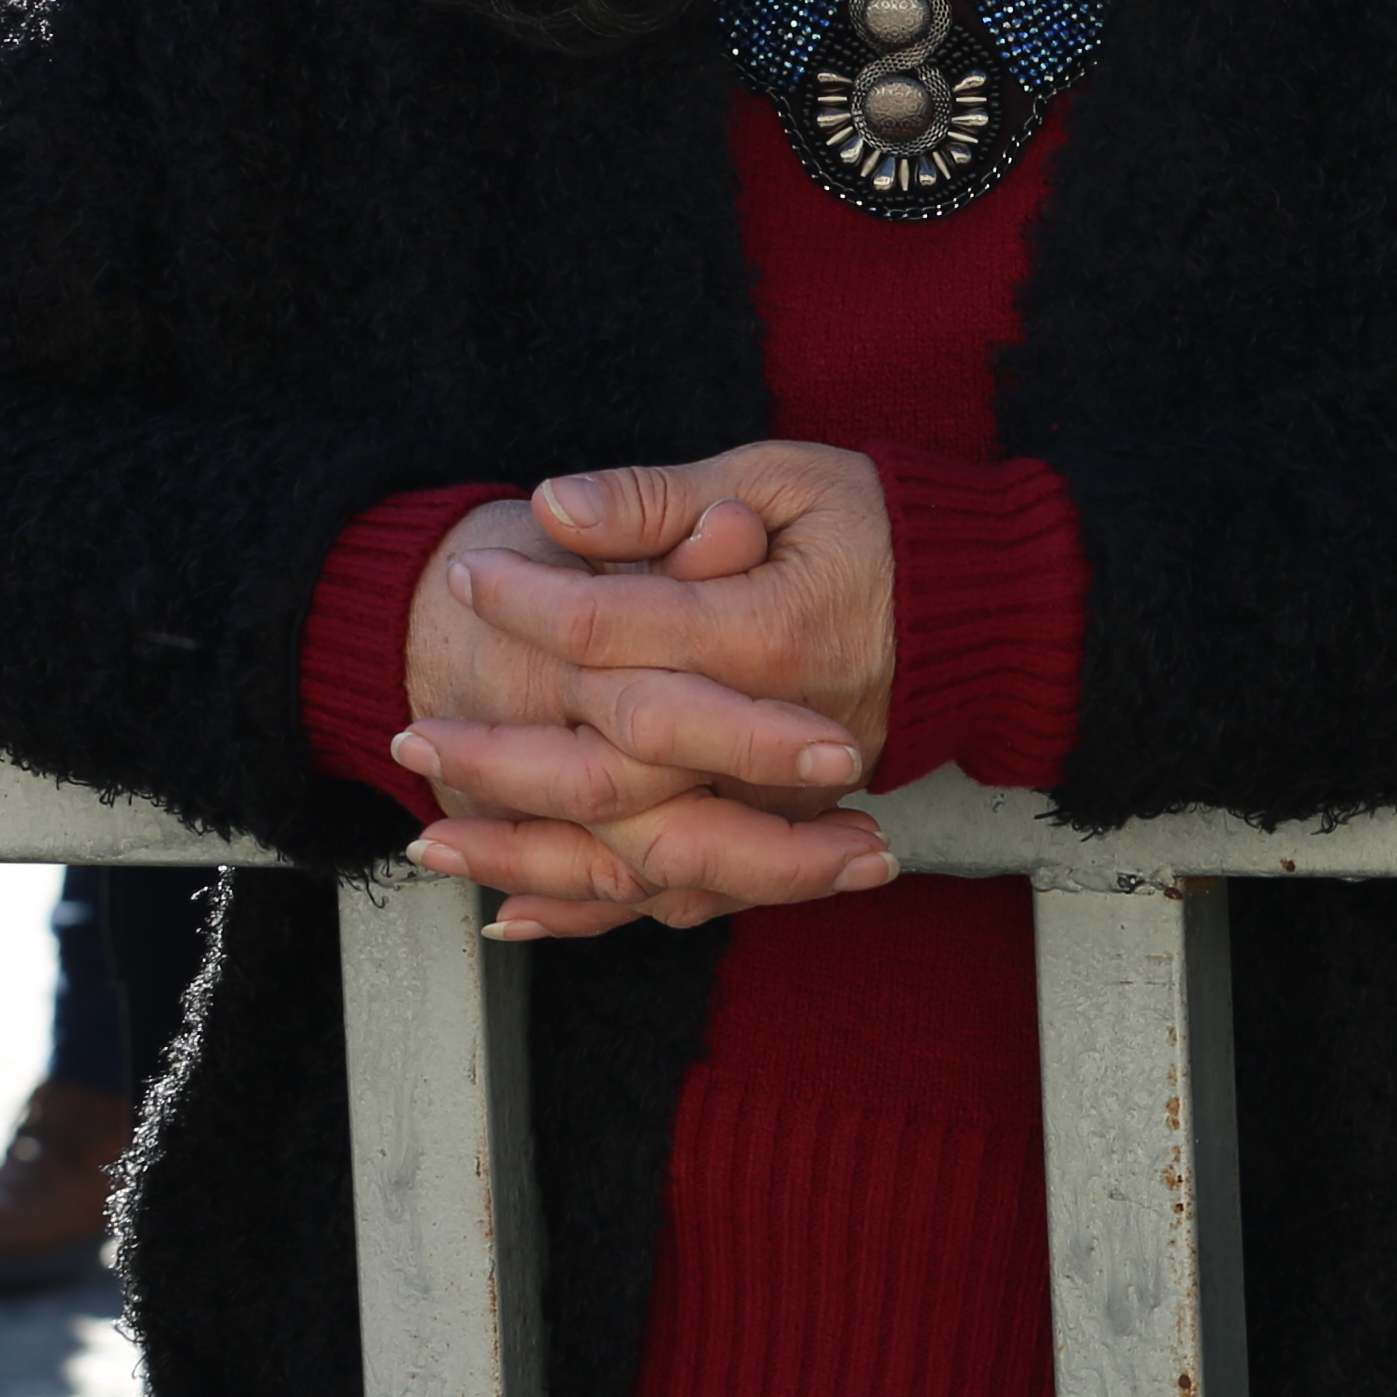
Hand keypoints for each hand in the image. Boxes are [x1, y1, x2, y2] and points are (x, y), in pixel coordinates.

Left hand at [395, 446, 903, 937]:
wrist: (987, 605)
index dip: (530, 599)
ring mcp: (782, 797)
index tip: (469, 575)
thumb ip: (668, 500)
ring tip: (431, 843)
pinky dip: (594, 915)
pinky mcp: (786, 830)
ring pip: (636, 853)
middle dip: (497, 755)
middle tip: (410, 728)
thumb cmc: (881, 530)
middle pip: (610, 767)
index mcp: (771, 635)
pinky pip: (683, 895)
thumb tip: (558, 508)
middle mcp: (775, 737)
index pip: (618, 628)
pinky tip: (517, 916)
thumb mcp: (785, 479)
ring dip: (525, 855)